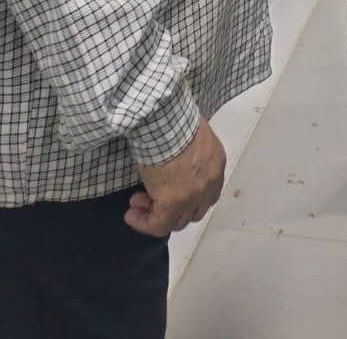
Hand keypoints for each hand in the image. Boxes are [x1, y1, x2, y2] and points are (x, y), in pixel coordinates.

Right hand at [126, 117, 225, 237]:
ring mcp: (194, 195)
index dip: (187, 198)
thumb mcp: (190, 135)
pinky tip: (131, 215)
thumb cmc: (174, 120)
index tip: (166, 189)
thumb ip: (190, 152)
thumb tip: (177, 158)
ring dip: (156, 216)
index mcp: (215, 163)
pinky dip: (144, 224)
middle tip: (148, 197)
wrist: (165, 120)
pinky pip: (158, 226)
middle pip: (193, 210)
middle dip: (171, 208)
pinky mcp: (173, 203)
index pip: (207, 194)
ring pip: (176, 221)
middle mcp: (210, 182)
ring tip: (136, 204)